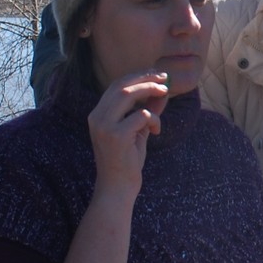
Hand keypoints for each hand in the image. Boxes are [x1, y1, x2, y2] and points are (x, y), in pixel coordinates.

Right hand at [87, 71, 168, 190]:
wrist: (117, 187)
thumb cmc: (127, 160)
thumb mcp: (138, 131)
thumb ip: (147, 111)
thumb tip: (162, 92)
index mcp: (98, 114)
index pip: (116, 86)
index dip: (137, 76)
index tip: (156, 74)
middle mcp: (97, 117)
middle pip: (121, 86)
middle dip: (145, 78)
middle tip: (164, 79)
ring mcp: (104, 126)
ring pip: (128, 95)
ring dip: (149, 90)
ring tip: (165, 92)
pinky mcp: (115, 136)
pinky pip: (140, 116)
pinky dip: (154, 118)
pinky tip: (156, 131)